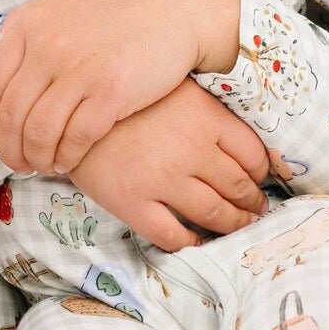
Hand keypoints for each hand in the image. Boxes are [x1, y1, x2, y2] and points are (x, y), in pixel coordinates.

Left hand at [0, 0, 244, 174]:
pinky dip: (66, 156)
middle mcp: (47, 44)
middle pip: (11, 113)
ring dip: (35, 157)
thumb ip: (30, 27)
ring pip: (38, 131)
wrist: (179, 6)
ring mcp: (77, 68)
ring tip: (41, 166)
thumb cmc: (125, 5)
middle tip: (16, 164)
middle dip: (9, 147)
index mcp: (30, 22)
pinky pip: (74, 138)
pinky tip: (66, 162)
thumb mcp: (66, 0)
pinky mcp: (110, 92)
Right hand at [69, 81, 283, 251]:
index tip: (261, 178)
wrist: (66, 107)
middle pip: (238, 186)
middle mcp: (191, 150)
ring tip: (238, 226)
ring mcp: (163, 179)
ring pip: (214, 213)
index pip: (252, 154)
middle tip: (257, 210)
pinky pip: (173, 234)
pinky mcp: (134, 202)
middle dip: (252, 203)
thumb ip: (204, 110)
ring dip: (232, 224)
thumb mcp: (173, 87)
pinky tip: (194, 239)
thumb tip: (236, 137)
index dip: (261, 171)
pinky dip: (190, 241)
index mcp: (205, 117)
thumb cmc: (123, 94)